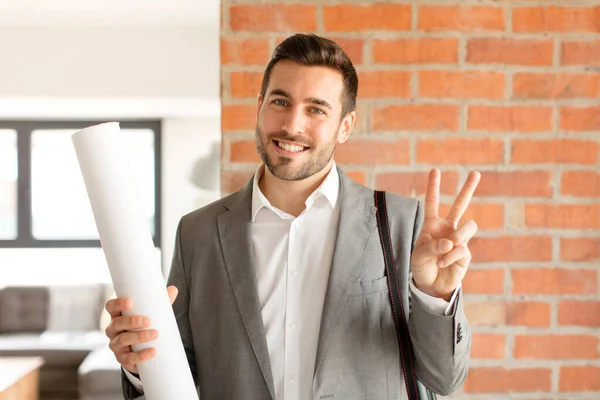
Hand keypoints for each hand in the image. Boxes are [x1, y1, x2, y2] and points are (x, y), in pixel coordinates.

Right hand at [104, 285, 178, 373]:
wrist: (141, 350)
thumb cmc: (144, 326)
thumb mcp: (151, 314)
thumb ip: (160, 303)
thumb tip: (173, 289)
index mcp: (118, 315)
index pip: (111, 307)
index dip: (118, 303)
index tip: (130, 302)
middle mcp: (113, 330)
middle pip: (117, 324)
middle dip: (132, 322)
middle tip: (148, 321)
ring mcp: (116, 345)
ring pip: (122, 340)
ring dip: (139, 337)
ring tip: (155, 334)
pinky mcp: (123, 359)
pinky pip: (129, 358)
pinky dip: (141, 355)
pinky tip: (152, 352)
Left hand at [411, 169, 479, 299]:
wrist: (431, 285)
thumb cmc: (422, 266)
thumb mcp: (419, 254)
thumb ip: (432, 246)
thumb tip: (450, 242)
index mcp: (432, 225)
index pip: (432, 202)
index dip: (433, 186)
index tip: (435, 170)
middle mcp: (447, 228)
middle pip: (460, 205)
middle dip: (468, 189)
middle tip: (476, 173)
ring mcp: (459, 239)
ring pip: (469, 226)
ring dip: (458, 235)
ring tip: (448, 246)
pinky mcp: (465, 253)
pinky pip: (461, 248)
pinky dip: (449, 256)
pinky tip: (442, 263)